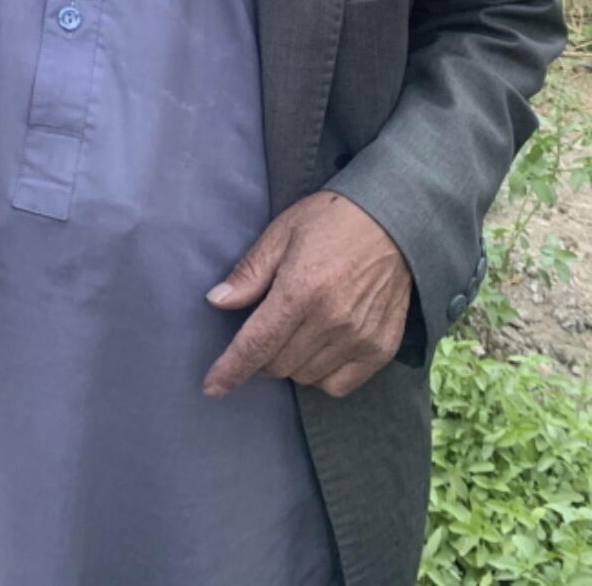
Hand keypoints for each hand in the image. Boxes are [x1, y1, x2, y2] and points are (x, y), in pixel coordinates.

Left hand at [202, 191, 411, 400]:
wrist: (395, 222)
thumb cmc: (331, 220)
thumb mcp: (282, 233)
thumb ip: (250, 272)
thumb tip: (216, 301)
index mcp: (301, 289)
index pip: (257, 344)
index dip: (231, 369)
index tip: (212, 387)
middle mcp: (331, 321)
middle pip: (278, 364)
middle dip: (260, 356)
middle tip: (265, 329)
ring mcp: (359, 338)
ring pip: (304, 376)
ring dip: (289, 363)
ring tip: (296, 330)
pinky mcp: (381, 349)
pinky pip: (337, 385)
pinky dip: (320, 375)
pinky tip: (319, 348)